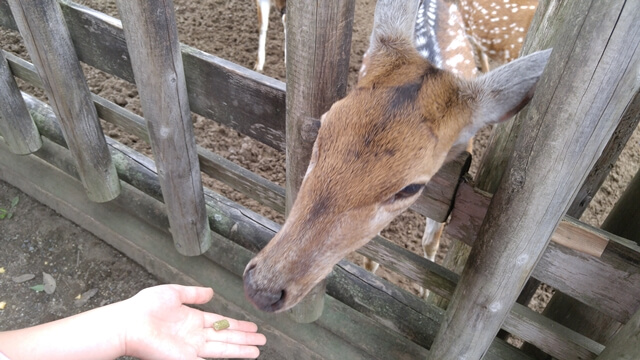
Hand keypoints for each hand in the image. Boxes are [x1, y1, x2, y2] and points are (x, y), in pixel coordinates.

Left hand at [121, 284, 265, 358]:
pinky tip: (237, 359)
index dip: (238, 325)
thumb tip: (211, 292)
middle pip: (226, 338)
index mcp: (192, 320)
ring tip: (258, 351)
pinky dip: (224, 359)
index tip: (252, 327)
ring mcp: (191, 349)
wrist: (129, 323)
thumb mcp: (174, 293)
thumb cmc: (145, 307)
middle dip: (245, 340)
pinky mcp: (186, 358)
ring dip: (241, 350)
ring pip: (223, 349)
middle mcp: (194, 336)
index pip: (221, 323)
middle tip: (262, 341)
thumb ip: (194, 294)